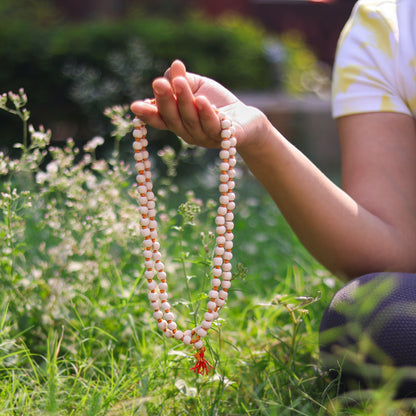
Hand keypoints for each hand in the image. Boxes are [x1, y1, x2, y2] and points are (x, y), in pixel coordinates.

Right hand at [130, 60, 265, 149]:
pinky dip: (207, 113)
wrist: (246, 118)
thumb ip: (182, 79)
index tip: (135, 106)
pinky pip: (214, 127)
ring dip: (184, 101)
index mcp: (178, 122)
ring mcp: (206, 138)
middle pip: (174, 119)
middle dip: (165, 101)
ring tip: (179, 82)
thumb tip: (173, 68)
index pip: (160, 120)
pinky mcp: (226, 138)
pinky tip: (202, 100)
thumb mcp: (197, 86)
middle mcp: (189, 133)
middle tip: (159, 82)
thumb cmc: (217, 103)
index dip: (148, 115)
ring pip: (192, 120)